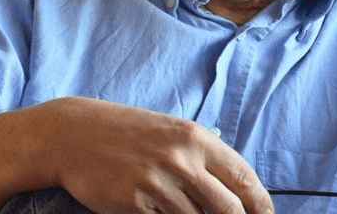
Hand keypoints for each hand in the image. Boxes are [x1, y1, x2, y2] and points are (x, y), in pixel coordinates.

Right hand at [36, 97, 273, 213]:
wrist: (75, 134)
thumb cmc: (127, 132)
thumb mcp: (171, 132)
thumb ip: (203, 157)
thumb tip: (234, 192)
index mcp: (196, 138)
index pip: (244, 179)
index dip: (261, 206)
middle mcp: (181, 160)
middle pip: (228, 210)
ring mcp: (157, 183)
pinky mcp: (133, 204)